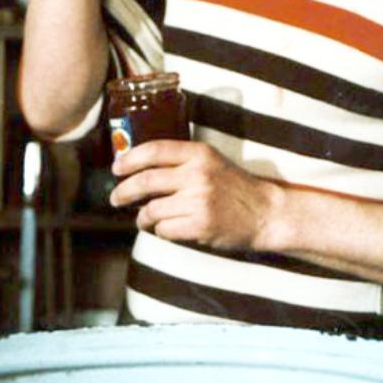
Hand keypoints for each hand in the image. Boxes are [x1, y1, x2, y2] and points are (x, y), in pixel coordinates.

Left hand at [109, 140, 281, 251]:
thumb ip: (180, 160)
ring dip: (142, 217)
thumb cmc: (234, 187)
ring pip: (151, 209)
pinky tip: (166, 229)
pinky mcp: (201, 226)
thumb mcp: (211, 162)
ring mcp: (200, 201)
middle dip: (123, 192)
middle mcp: (198, 174)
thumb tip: (136, 166)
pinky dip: (160, 231)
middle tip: (115, 198)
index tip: (116, 169)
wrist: (267, 214)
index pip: (153, 150)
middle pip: (145, 181)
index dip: (129, 160)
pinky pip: (164, 229)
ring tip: (143, 219)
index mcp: (199, 154)